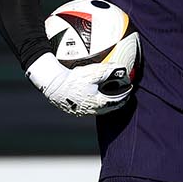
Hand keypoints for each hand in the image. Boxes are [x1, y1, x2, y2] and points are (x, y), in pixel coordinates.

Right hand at [25, 34, 139, 116]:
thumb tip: (122, 69)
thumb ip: (109, 70)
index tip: (130, 88)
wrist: (53, 84)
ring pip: (99, 109)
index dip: (125, 94)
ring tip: (109, 95)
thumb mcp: (93, 72)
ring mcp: (81, 111)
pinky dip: (95, 102)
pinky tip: (92, 95)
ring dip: (106, 102)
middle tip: (123, 94)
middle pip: (109, 107)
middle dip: (118, 100)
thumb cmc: (73, 79)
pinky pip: (89, 107)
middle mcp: (91, 110)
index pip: (117, 100)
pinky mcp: (73, 110)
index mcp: (99, 103)